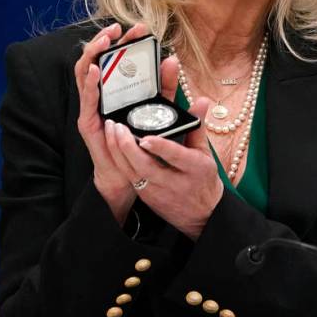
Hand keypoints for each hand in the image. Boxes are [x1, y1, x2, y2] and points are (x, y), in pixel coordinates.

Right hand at [74, 22, 148, 224]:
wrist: (131, 174)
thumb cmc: (142, 141)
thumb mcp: (157, 109)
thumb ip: (164, 88)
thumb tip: (172, 60)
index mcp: (114, 87)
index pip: (114, 57)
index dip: (123, 40)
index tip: (138, 28)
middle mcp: (100, 93)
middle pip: (98, 59)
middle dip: (106, 40)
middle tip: (119, 27)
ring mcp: (91, 106)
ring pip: (85, 73)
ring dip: (93, 54)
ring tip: (105, 40)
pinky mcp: (88, 121)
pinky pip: (86, 98)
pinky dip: (90, 82)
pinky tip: (97, 69)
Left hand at [110, 98, 221, 240]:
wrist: (202, 215)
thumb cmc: (204, 180)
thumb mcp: (205, 154)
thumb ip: (197, 127)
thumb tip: (202, 101)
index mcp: (195, 169)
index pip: (176, 157)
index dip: (160, 148)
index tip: (146, 137)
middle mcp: (175, 183)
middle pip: (147, 166)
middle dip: (128, 147)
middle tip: (118, 127)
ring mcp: (158, 192)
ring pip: (133, 173)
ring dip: (119, 152)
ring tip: (111, 131)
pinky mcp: (147, 198)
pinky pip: (129, 178)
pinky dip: (119, 162)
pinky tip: (112, 146)